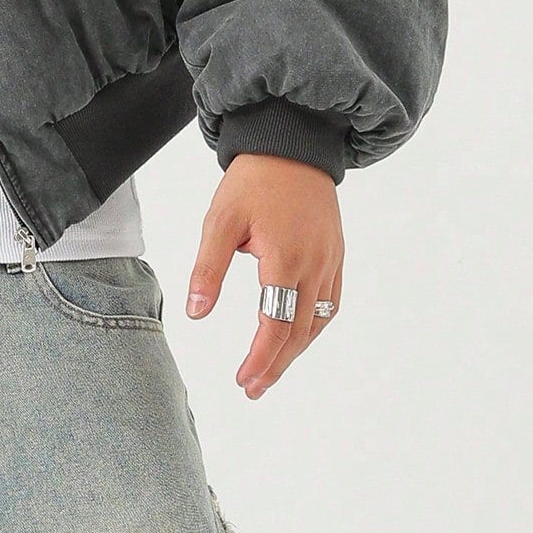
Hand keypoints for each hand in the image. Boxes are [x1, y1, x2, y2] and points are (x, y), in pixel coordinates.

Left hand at [186, 155, 344, 398]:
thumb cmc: (254, 180)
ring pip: (318, 322)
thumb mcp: (220, 220)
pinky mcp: (335, 255)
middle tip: (253, 390)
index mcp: (286, 259)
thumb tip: (196, 313)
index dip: (260, 358)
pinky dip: (313, 328)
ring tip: (271, 372)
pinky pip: (330, 303)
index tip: (242, 380)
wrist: (294, 142)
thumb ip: (208, 268)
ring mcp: (330, 261)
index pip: (275, 325)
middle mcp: (316, 265)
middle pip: (299, 332)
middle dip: (276, 365)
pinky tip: (296, 339)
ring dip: (296, 352)